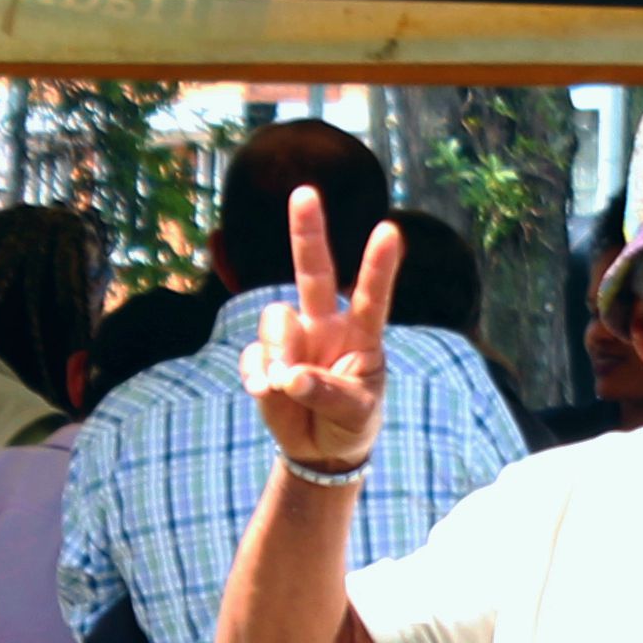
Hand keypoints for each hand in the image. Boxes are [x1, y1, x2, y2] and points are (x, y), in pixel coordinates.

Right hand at [242, 183, 403, 471]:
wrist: (321, 449)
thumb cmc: (351, 422)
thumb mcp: (355, 413)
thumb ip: (328, 393)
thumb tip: (289, 377)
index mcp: (360, 333)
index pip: (372, 296)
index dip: (379, 267)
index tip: (390, 232)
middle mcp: (325, 324)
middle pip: (313, 272)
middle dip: (308, 233)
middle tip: (305, 193)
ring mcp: (292, 339)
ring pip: (276, 321)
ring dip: (279, 354)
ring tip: (287, 387)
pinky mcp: (263, 359)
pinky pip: (252, 356)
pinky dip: (258, 376)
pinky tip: (268, 393)